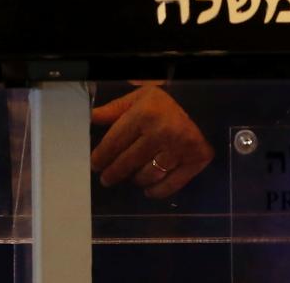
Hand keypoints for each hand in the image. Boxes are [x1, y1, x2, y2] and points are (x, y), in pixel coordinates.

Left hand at [89, 84, 213, 198]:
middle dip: (114, 172)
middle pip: (130, 161)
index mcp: (144, 114)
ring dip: (136, 180)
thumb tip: (89, 117)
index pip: (116, 142)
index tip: (95, 165)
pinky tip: (148, 190)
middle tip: (105, 179)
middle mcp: (162, 132)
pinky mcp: (197, 160)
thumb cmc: (162, 103)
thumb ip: (113, 110)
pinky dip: (158, 190)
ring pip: (149, 174)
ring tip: (129, 179)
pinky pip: (172, 183)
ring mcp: (181, 148)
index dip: (102, 156)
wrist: (200, 105)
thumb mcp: (136, 98)